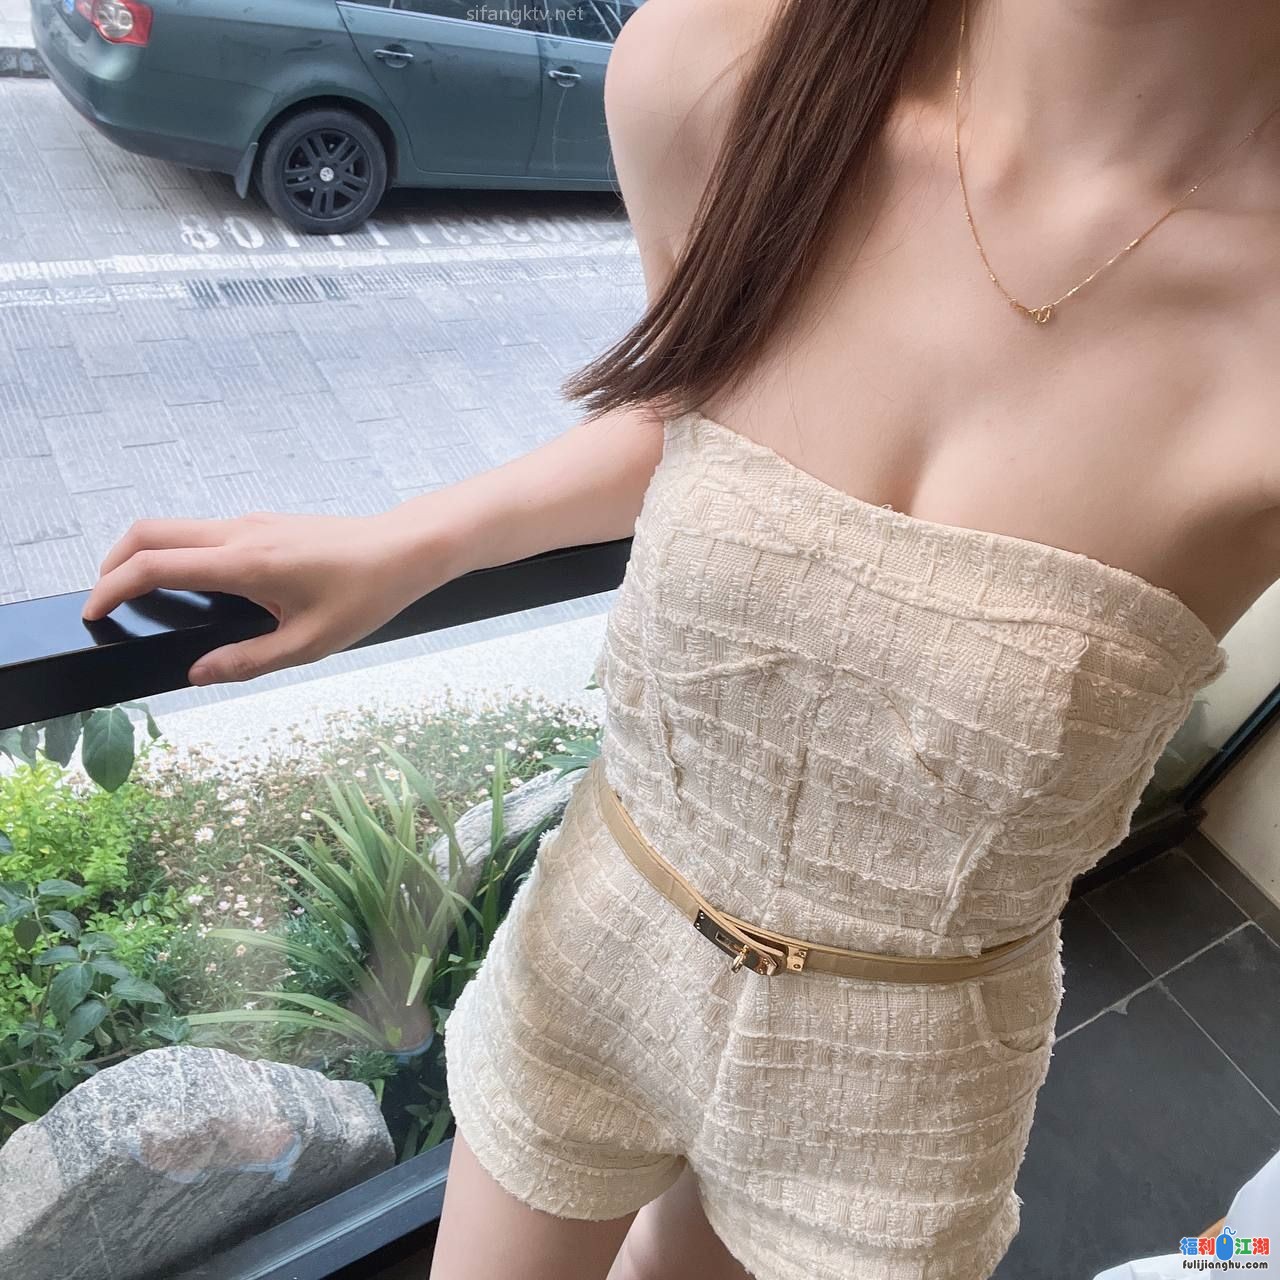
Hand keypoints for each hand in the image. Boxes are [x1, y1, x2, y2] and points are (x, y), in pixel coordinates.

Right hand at [81, 510, 449, 686]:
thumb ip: (248, 661)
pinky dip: (177, 553)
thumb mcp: (311, 643)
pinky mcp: (264, 523)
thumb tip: (196, 674)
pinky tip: (191, 588)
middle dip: (113, 563)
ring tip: (140, 599)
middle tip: (104, 602)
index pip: (154, 564)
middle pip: (149, 530)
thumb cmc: (367, 593)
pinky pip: (204, 533)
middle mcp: (241, 532)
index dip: (111, 587)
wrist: (406, 548)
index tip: (92, 613)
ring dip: (146, 556)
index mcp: (245, 561)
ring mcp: (252, 522)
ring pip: (175, 527)